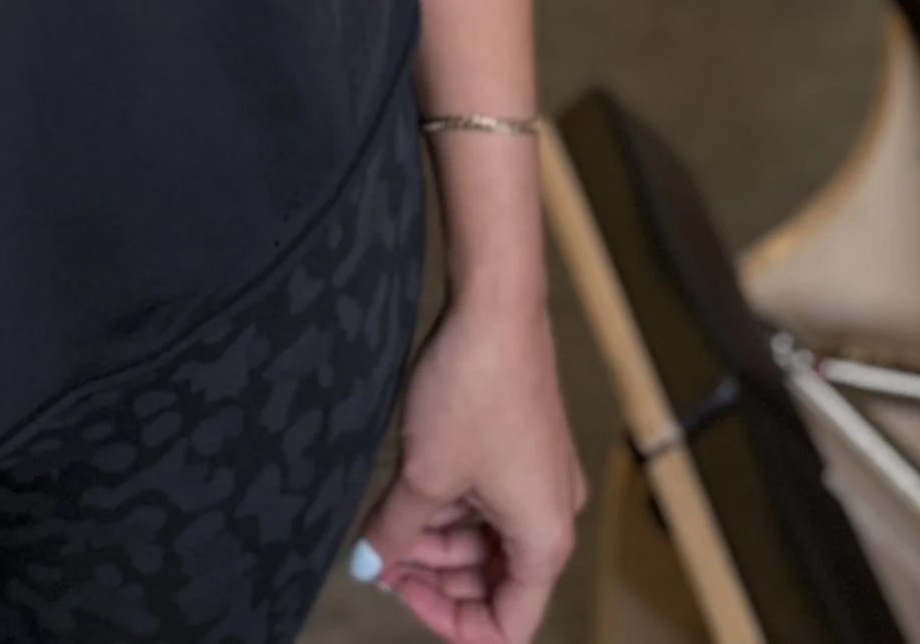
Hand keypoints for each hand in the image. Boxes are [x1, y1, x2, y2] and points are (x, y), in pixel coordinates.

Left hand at [359, 289, 582, 642]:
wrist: (496, 307)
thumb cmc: (473, 393)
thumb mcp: (424, 474)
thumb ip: (395, 531)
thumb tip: (368, 568)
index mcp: (544, 540)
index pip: (508, 625)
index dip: (451, 621)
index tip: (401, 590)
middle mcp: (552, 516)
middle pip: (496, 581)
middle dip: (437, 576)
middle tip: (381, 557)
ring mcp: (540, 479)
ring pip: (487, 538)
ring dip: (437, 540)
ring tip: (384, 524)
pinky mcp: (524, 445)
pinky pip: (488, 499)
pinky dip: (450, 505)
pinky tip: (405, 492)